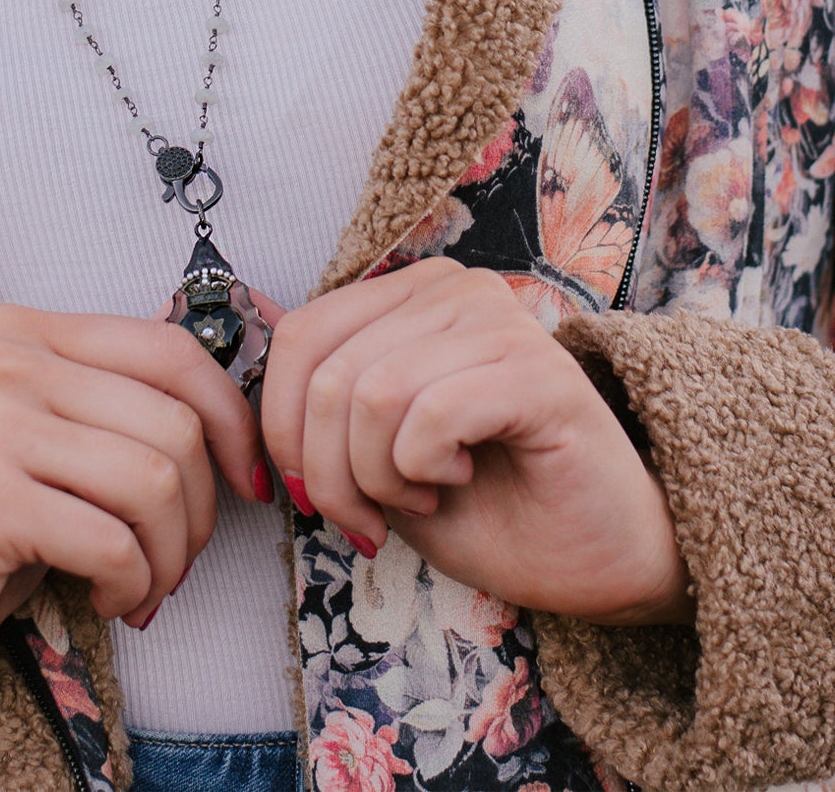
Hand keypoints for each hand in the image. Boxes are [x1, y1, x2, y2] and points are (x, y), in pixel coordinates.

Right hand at [0, 304, 264, 732]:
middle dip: (201, 512)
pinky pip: (114, 541)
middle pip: (174, 424)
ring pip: (154, 483)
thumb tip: (235, 418)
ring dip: (170, 557)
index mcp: (26, 331)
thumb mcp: (43, 437)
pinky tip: (108, 601)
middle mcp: (8, 360)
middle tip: (174, 562)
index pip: (171, 349)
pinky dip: (132, 585)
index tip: (247, 480)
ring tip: (143, 586)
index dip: (231, 418)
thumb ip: (113, 406)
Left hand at [259, 260, 692, 627]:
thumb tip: (249, 353)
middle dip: (327, 473)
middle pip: (327, 372)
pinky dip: (420, 470)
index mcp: (412, 295)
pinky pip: (428, 415)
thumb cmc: (490, 507)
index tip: (307, 496)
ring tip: (423, 494)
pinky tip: (457, 478)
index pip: (299, 336)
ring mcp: (501, 322)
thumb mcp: (377, 456)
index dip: (280, 427)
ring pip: (370, 394)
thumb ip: (324, 404)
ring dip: (378, 478)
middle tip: (370, 518)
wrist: (601, 559)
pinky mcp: (539, 372)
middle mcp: (455, 289)